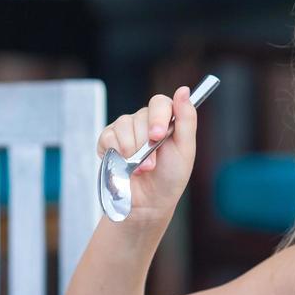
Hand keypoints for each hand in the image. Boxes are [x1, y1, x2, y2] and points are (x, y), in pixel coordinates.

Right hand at [96, 86, 197, 225]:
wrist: (148, 204)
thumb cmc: (170, 177)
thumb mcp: (185, 150)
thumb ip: (186, 119)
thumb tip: (183, 90)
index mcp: (165, 120)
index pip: (159, 103)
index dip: (157, 117)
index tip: (157, 135)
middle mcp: (144, 121)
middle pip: (140, 116)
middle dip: (146, 144)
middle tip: (151, 164)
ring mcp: (125, 130)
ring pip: (123, 125)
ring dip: (132, 152)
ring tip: (140, 169)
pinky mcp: (108, 141)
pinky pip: (108, 136)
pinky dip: (116, 152)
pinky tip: (124, 165)